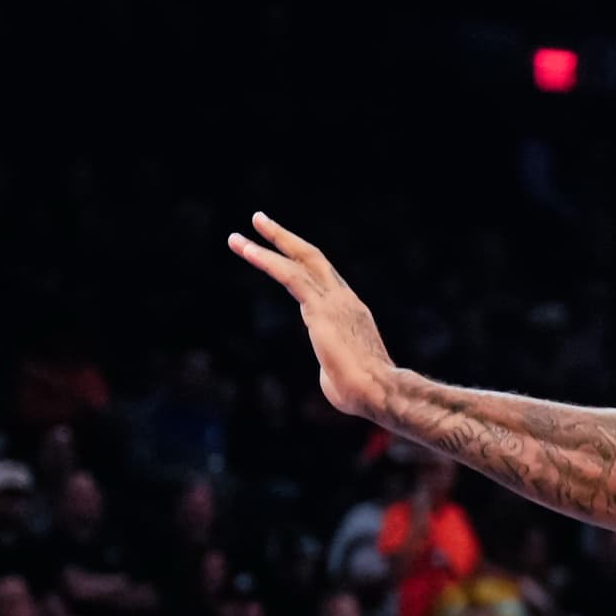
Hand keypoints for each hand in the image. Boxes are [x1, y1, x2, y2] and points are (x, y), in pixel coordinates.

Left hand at [226, 213, 397, 421]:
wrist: (379, 391)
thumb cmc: (361, 394)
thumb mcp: (338, 376)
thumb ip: (329, 365)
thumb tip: (327, 373)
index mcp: (352, 314)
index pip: (324, 281)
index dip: (300, 265)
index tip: (280, 253)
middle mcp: (345, 300)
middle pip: (313, 258)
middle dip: (284, 238)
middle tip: (259, 220)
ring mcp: (334, 301)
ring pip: (298, 261)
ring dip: (267, 244)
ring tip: (236, 238)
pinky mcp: (320, 308)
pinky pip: (289, 275)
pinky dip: (266, 259)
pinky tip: (245, 248)